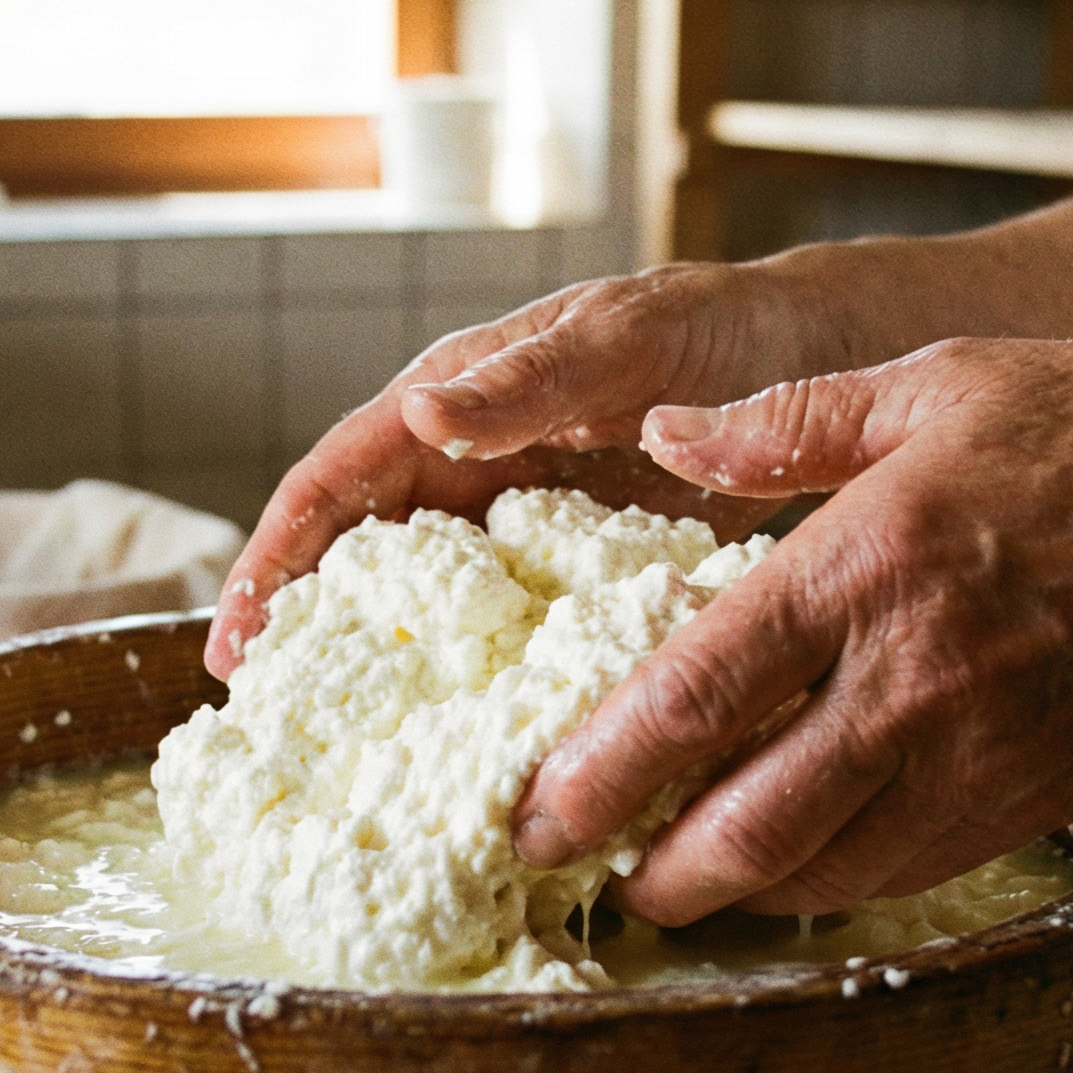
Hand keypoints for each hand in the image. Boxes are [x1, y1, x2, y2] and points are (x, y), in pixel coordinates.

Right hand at [206, 260, 861, 674]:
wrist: (838, 348)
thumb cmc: (731, 325)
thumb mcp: (630, 342)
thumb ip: (529, 381)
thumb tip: (418, 415)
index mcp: (464, 390)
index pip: (337, 478)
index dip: (275, 561)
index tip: (234, 647)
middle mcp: (476, 450)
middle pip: (360, 545)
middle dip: (304, 625)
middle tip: (268, 723)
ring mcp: (525, 504)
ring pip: (426, 590)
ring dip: (380, 658)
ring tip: (344, 747)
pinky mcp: (578, 552)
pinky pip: (505, 616)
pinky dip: (474, 669)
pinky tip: (470, 734)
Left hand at [512, 338, 1072, 923]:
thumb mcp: (938, 379)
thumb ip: (784, 419)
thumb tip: (659, 432)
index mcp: (866, 566)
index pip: (697, 696)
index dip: (601, 771)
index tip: (533, 810)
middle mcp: (911, 685)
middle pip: (744, 826)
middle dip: (647, 868)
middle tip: (580, 871)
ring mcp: (975, 761)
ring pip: (817, 873)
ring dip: (727, 892)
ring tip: (660, 879)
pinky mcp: (1028, 805)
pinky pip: (898, 873)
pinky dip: (822, 886)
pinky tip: (782, 869)